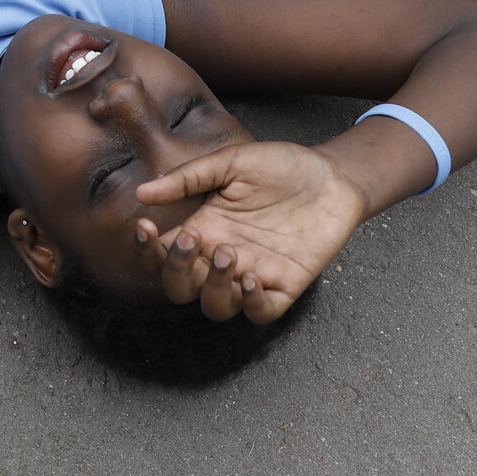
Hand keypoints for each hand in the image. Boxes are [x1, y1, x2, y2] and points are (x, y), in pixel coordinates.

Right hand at [133, 141, 366, 322]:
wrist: (333, 176)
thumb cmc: (282, 166)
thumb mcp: (231, 163)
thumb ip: (189, 178)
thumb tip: (143, 193)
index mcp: (205, 228)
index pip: (161, 253)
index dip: (146, 249)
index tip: (145, 226)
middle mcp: (223, 256)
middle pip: (180, 287)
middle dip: (175, 269)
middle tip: (191, 239)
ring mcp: (253, 274)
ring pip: (215, 307)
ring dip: (212, 287)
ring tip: (229, 253)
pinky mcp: (285, 285)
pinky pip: (260, 313)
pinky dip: (250, 304)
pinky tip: (252, 278)